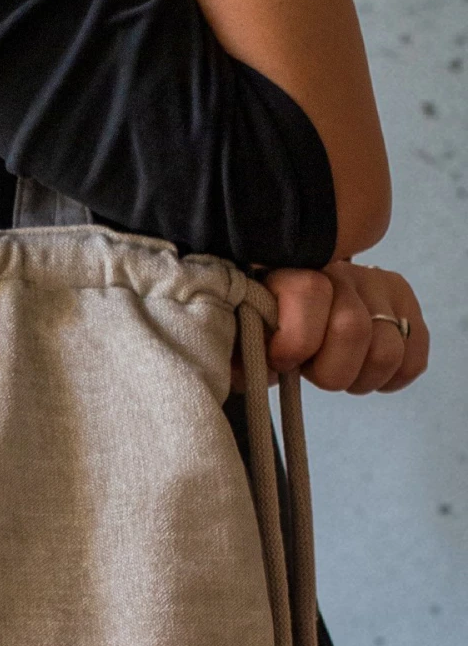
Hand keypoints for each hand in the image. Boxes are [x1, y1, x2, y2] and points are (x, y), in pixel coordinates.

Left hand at [234, 259, 429, 394]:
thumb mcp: (231, 340)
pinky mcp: (401, 301)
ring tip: (337, 371)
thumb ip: (234, 349)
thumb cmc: (252, 334)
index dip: (295, 342)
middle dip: (330, 370)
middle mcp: (337, 267)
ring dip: (360, 378)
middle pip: (353, 329)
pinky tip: (365, 373)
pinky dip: (393, 377)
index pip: (310, 292)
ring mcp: (374, 282)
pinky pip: (413, 353)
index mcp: (288, 269)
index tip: (281, 361)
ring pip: (387, 349)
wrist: (277, 317)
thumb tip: (256, 364)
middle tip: (311, 371)